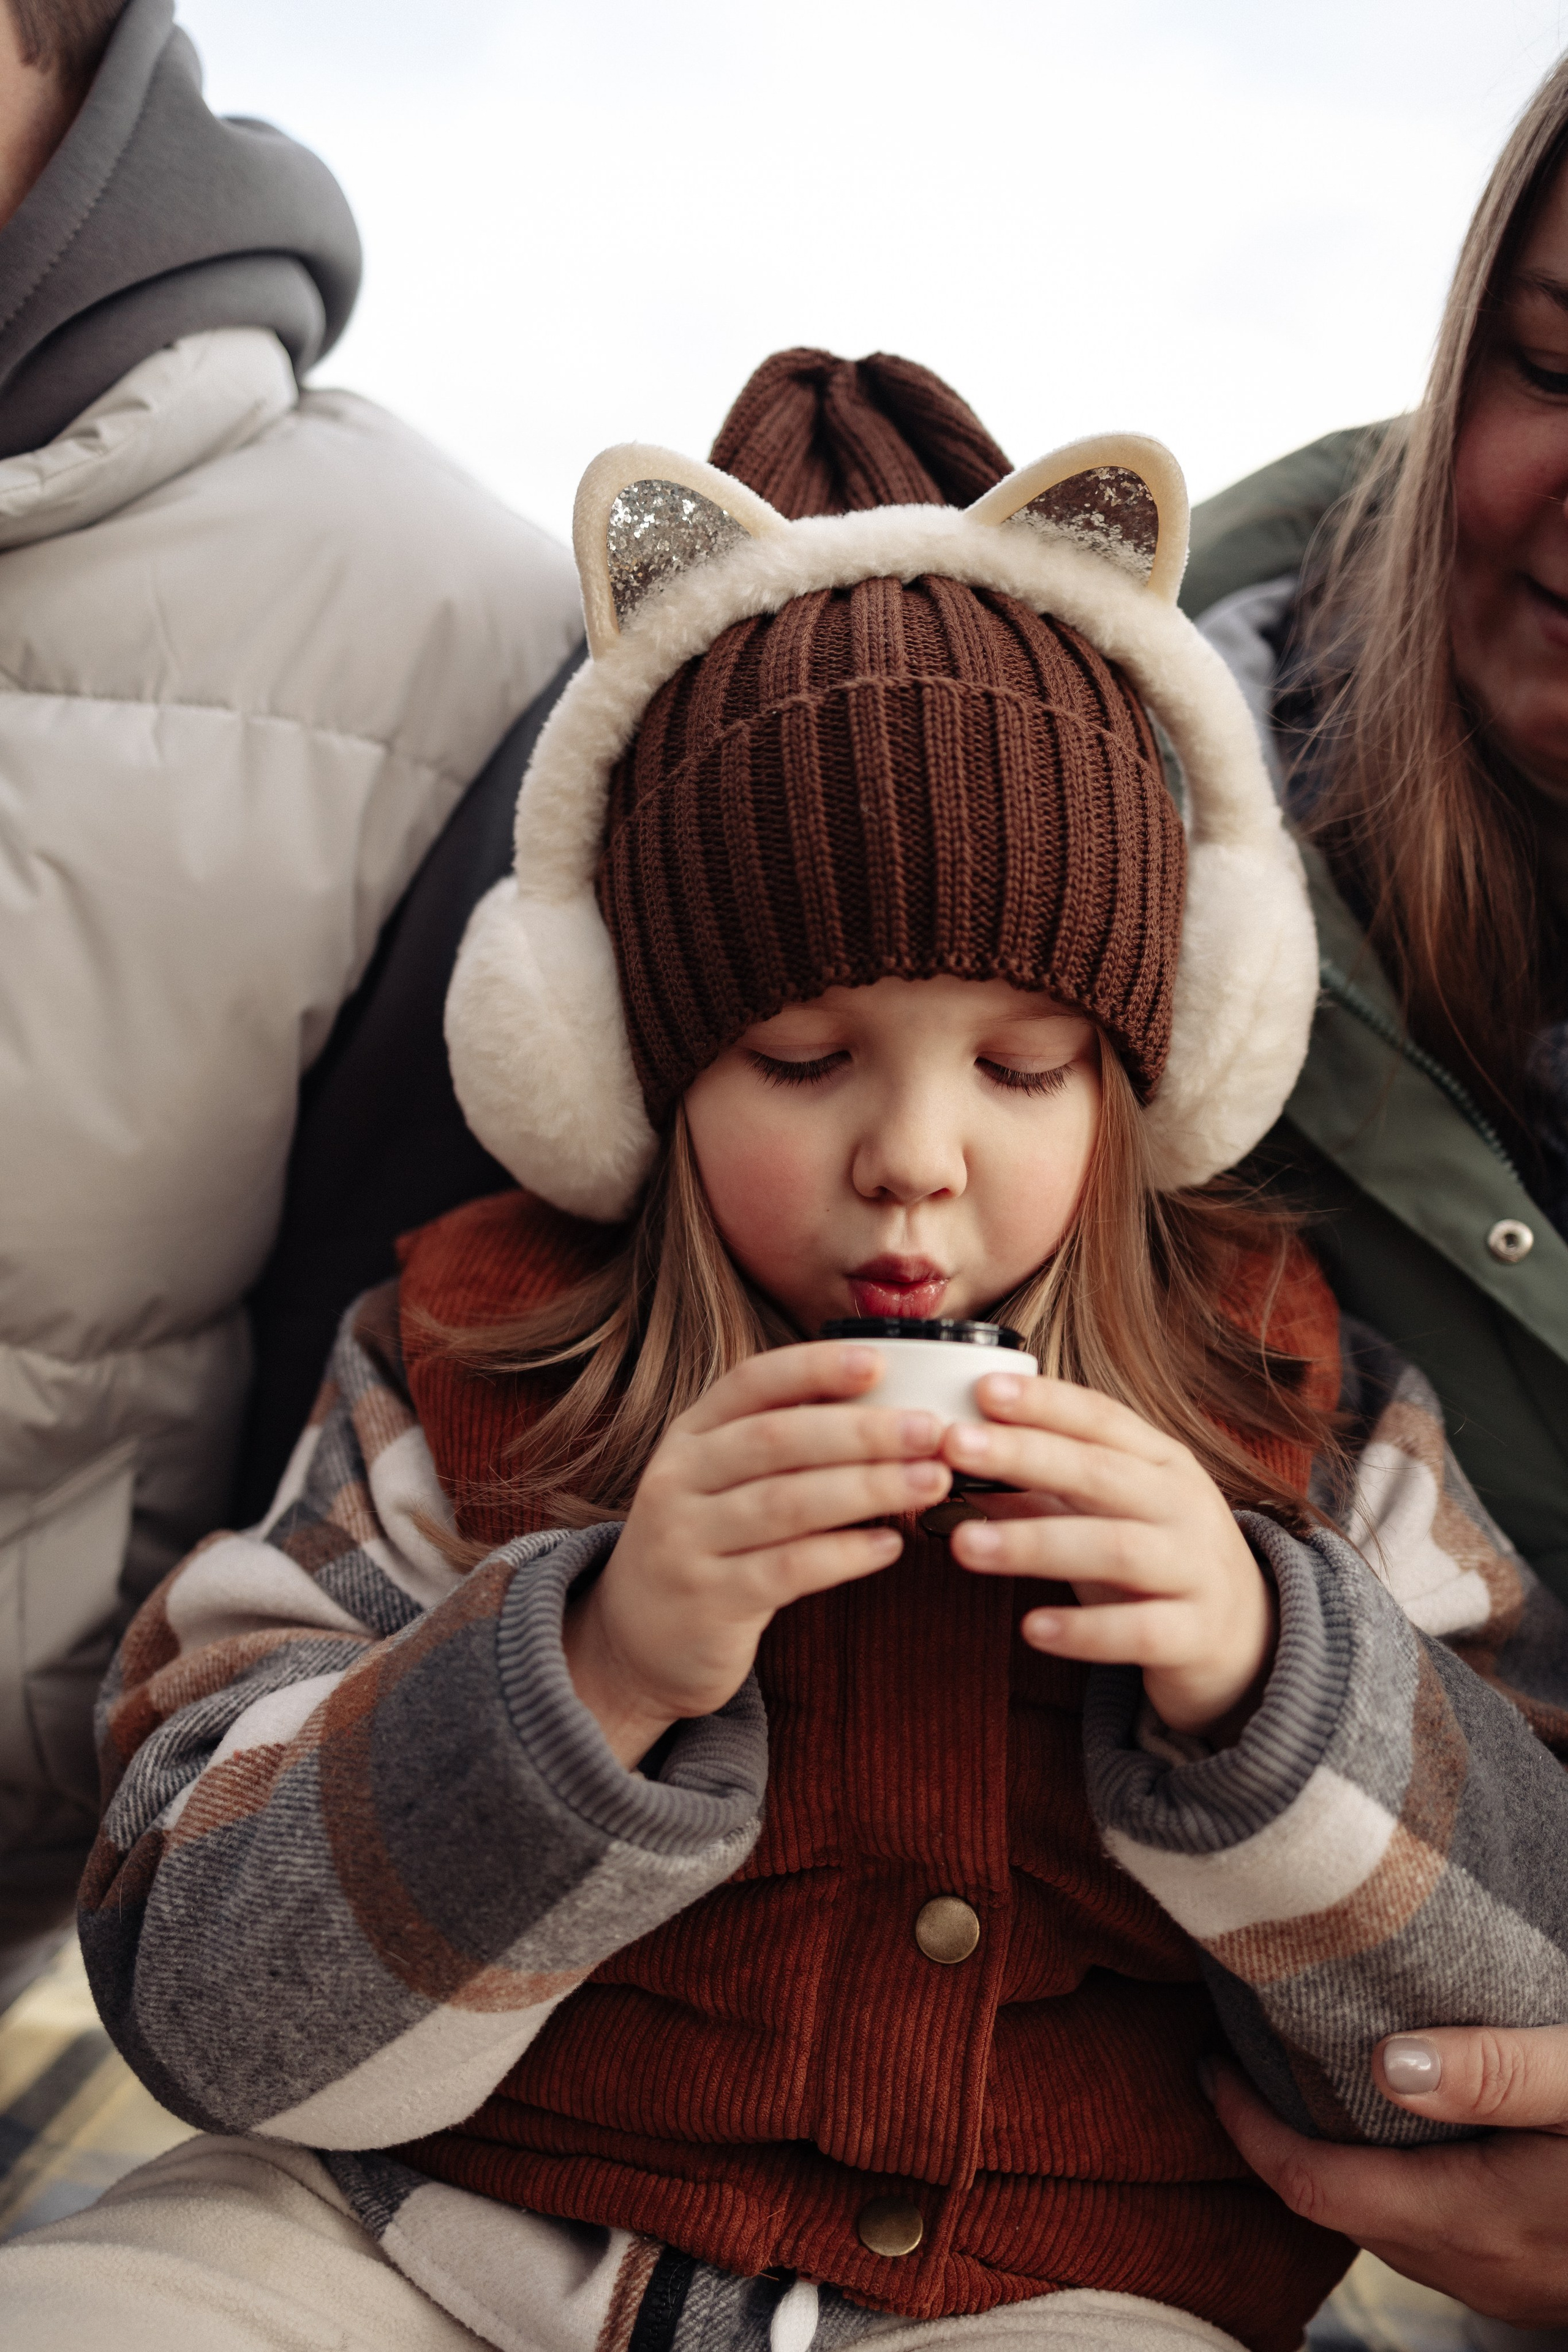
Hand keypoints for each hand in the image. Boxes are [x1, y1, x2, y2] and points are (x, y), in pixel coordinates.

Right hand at [564, 1341, 949, 1765]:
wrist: (635, 1643)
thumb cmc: (706, 1546)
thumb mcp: (720, 1481)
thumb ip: (781, 1445)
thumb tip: (883, 1404)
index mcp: (689, 1435)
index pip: (752, 1382)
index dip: (814, 1367)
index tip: (879, 1362)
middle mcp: (679, 1478)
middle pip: (776, 1440)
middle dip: (861, 1431)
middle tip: (930, 1430)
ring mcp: (687, 1541)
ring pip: (786, 1503)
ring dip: (868, 1488)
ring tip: (930, 1480)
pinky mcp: (708, 1601)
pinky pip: (787, 1570)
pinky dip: (845, 1555)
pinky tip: (890, 1546)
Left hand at [942, 1374, 1272, 1734]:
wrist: (1249, 1638)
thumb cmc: (1156, 1561)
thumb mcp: (1106, 1515)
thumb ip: (1041, 1488)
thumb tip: (958, 1459)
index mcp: (1162, 1463)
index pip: (1102, 1418)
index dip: (1045, 1402)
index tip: (982, 1389)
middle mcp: (1183, 1506)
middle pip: (1102, 1473)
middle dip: (1025, 1454)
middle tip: (954, 1444)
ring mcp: (1195, 1569)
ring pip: (1115, 1548)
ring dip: (1034, 1543)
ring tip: (963, 1545)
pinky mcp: (1195, 1634)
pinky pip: (1138, 1630)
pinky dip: (1083, 1629)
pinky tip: (1030, 1628)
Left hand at [1207, 2028, 1567, 2326]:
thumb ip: (1490, 2072)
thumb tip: (1386, 2060)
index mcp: (1466, 2218)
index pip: (1311, 2183)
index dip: (1247, 2124)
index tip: (1213, 2063)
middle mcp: (1468, 2265)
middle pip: (1331, 2205)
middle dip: (1272, 2134)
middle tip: (1242, 2055)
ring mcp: (1494, 2281)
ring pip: (1375, 2222)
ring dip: (1329, 2160)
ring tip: (1303, 2078)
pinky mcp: (1517, 2276)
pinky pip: (1419, 2231)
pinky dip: (1382, 2178)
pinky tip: (1389, 2127)